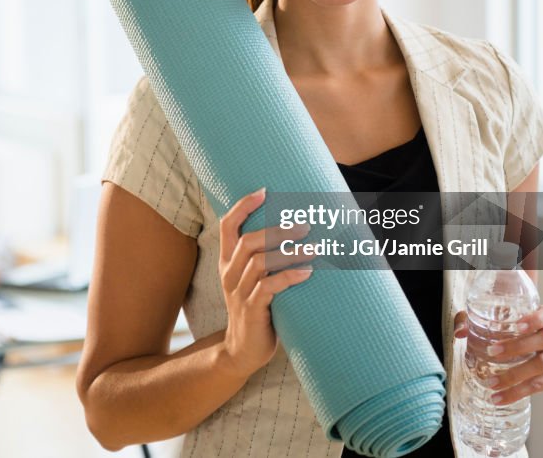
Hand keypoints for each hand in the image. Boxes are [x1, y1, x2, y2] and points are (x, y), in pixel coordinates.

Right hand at [218, 187, 312, 378]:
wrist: (243, 351)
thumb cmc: (258, 309)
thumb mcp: (254, 281)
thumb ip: (266, 259)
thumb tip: (299, 232)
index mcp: (228, 262)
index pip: (227, 226)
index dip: (242, 206)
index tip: (264, 191)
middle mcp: (229, 274)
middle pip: (249, 241)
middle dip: (278, 230)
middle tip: (305, 225)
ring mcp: (238, 292)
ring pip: (260, 262)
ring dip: (290, 252)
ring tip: (315, 248)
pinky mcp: (251, 310)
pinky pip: (268, 287)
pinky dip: (289, 276)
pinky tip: (308, 272)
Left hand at [454, 304, 542, 404]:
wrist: (518, 349)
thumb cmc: (504, 330)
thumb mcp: (486, 320)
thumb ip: (469, 321)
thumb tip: (460, 332)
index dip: (536, 319)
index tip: (518, 326)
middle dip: (518, 347)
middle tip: (492, 353)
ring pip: (542, 365)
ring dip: (516, 376)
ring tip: (492, 384)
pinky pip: (542, 385)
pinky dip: (520, 392)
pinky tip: (502, 397)